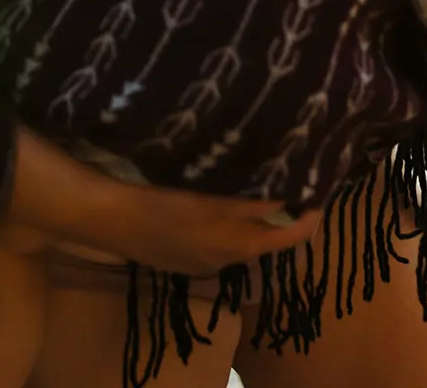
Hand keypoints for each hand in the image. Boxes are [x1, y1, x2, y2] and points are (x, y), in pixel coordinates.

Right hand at [2, 129, 318, 275]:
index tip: (323, 178)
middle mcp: (225, 258)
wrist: (103, 216)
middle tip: (298, 168)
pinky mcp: (180, 249)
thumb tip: (291, 193)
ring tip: (267, 171)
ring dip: (260, 209)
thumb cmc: (157, 202)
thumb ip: (250, 201)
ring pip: (245, 234)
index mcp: (236, 246)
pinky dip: (233, 215)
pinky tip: (224, 188)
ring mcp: (201, 256)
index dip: (312, 212)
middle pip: (270, 236)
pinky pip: (220, 233)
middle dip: (288, 208)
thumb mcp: (209, 200)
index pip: (290, 236)